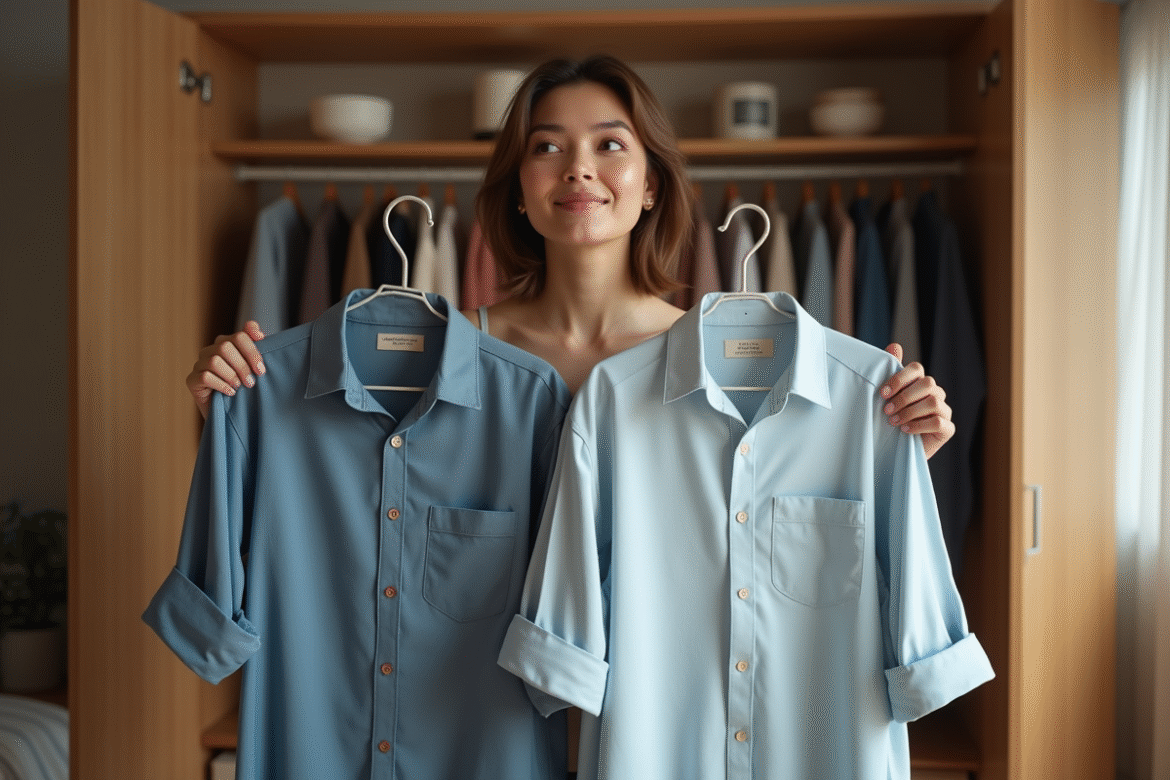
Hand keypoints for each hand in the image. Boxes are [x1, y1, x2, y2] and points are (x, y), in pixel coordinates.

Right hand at [186, 321, 265, 418]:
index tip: (261, 369)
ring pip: (214, 361)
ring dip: (231, 376)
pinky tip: (230, 393)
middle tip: (252, 382)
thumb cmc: (245, 389)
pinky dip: (221, 385)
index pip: (239, 336)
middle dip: (242, 366)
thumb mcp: (254, 370)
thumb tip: (259, 333)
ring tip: (240, 387)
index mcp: (227, 343)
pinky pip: (205, 377)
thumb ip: (256, 349)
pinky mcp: (192, 380)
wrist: (230, 415)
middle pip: (225, 347)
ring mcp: (199, 364)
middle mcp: (211, 350)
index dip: (252, 351)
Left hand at [880, 343, 954, 459]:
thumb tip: (894, 345)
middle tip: (887, 410)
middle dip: (904, 396)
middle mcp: (935, 393)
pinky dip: (919, 425)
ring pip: (933, 402)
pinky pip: (938, 422)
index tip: (882, 393)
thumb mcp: (886, 398)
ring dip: (910, 411)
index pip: (917, 368)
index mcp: (920, 383)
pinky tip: (906, 430)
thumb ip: (890, 374)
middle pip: (927, 383)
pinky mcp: (947, 429)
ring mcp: (944, 411)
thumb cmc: (891, 421)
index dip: (899, 378)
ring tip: (894, 422)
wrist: (895, 451)